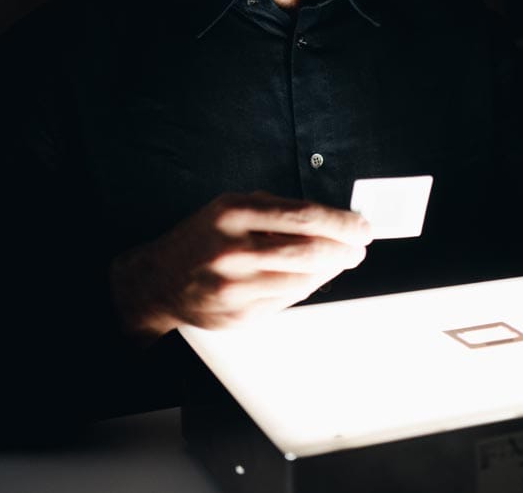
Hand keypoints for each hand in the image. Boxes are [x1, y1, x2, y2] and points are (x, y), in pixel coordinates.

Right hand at [110, 190, 372, 339]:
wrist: (160, 280)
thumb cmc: (204, 238)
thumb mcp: (233, 208)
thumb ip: (278, 210)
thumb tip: (332, 218)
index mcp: (234, 213)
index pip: (305, 216)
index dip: (342, 222)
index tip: (361, 225)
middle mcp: (234, 249)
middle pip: (311, 250)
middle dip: (346, 249)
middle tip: (359, 247)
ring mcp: (237, 286)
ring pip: (304, 278)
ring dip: (332, 269)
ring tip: (341, 259)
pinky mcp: (241, 314)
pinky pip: (290, 299)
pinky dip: (310, 285)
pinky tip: (313, 275)